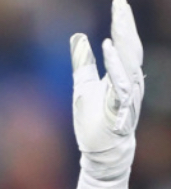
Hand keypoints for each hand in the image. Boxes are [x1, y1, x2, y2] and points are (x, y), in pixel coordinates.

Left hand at [69, 0, 143, 181]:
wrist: (100, 152)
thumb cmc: (94, 121)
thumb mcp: (83, 86)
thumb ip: (83, 62)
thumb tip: (78, 36)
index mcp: (122, 74)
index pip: (126, 43)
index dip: (123, 23)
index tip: (119, 2)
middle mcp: (129, 81)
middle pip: (131, 47)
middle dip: (126, 24)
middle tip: (120, 3)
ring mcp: (127, 95)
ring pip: (130, 62)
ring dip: (124, 40)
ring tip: (118, 19)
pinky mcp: (119, 109)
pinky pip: (120, 83)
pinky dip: (115, 65)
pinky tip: (109, 48)